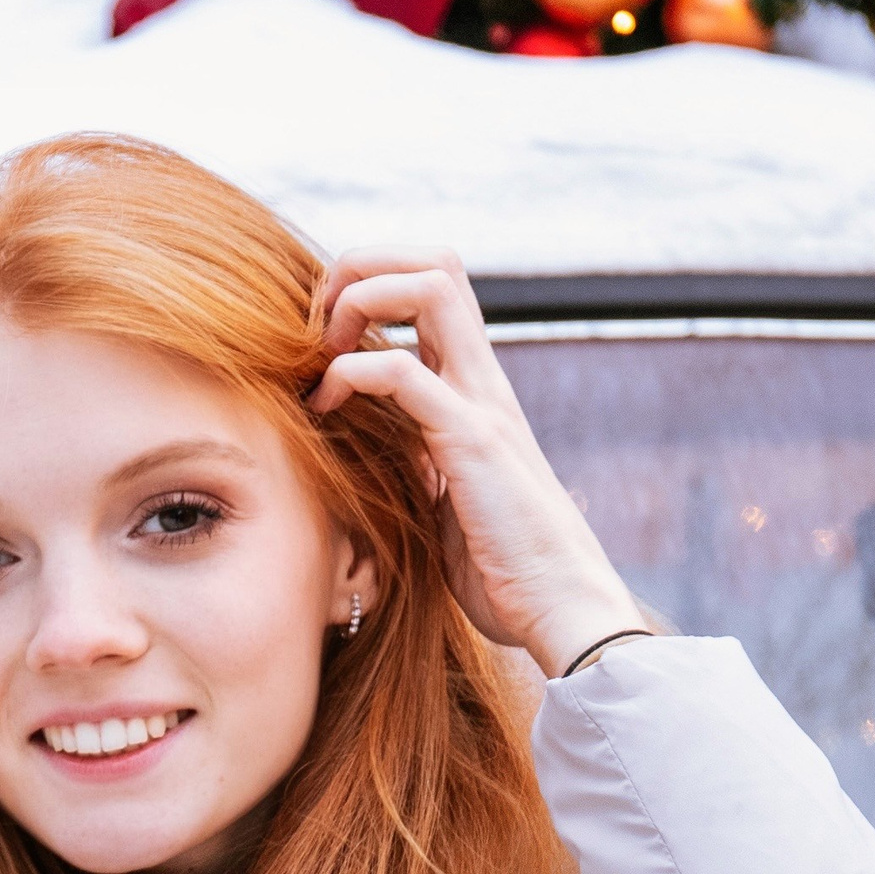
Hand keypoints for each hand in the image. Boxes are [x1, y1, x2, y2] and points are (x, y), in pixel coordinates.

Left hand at [311, 248, 648, 677]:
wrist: (559, 610)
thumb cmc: (502, 570)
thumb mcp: (442, 498)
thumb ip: (415, 459)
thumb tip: (363, 451)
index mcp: (474, 390)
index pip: (434, 289)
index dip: (373, 285)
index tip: (322, 337)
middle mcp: (482, 381)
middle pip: (436, 262)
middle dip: (363, 267)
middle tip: (315, 325)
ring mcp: (481, 404)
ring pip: (430, 288)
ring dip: (360, 300)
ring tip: (319, 356)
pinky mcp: (471, 441)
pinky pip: (403, 371)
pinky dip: (350, 373)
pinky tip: (323, 408)